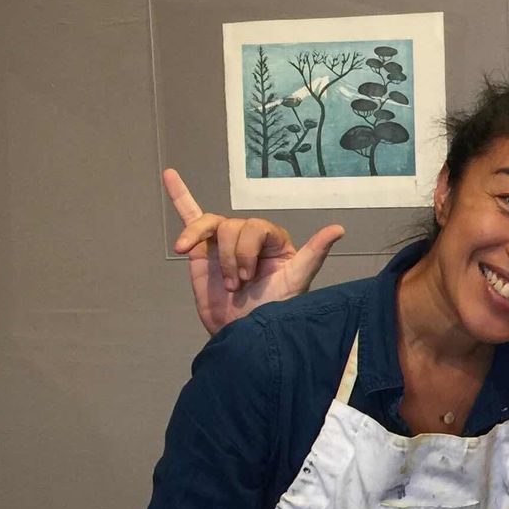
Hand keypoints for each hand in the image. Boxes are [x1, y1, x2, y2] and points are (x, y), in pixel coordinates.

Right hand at [166, 169, 344, 334]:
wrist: (241, 333)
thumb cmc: (272, 311)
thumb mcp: (295, 282)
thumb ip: (314, 253)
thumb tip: (339, 228)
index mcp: (275, 241)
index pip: (255, 227)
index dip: (247, 250)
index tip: (249, 279)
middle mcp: (250, 238)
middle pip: (232, 226)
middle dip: (232, 258)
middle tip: (238, 286)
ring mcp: (224, 242)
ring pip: (211, 225)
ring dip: (214, 252)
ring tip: (220, 280)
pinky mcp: (202, 250)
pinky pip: (191, 216)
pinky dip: (180, 196)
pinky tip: (169, 175)